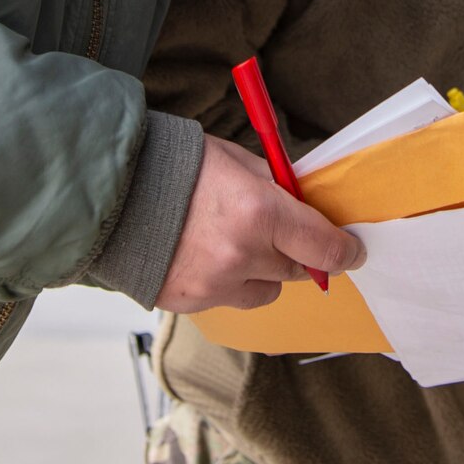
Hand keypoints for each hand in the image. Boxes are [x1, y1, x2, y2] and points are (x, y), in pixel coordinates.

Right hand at [153, 134, 365, 312]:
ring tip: (230, 241)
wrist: (111, 192)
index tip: (352, 251)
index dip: (345, 251)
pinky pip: (228, 299)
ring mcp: (216, 285)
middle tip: (284, 234)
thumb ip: (273, 185)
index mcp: (260, 213)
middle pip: (299, 271)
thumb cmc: (173, 165)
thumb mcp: (235, 160)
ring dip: (261, 271)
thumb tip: (302, 202)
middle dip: (298, 254)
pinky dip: (225, 281)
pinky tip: (202, 253)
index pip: (325, 248)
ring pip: (265, 291)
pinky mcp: (192, 303)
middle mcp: (243, 256)